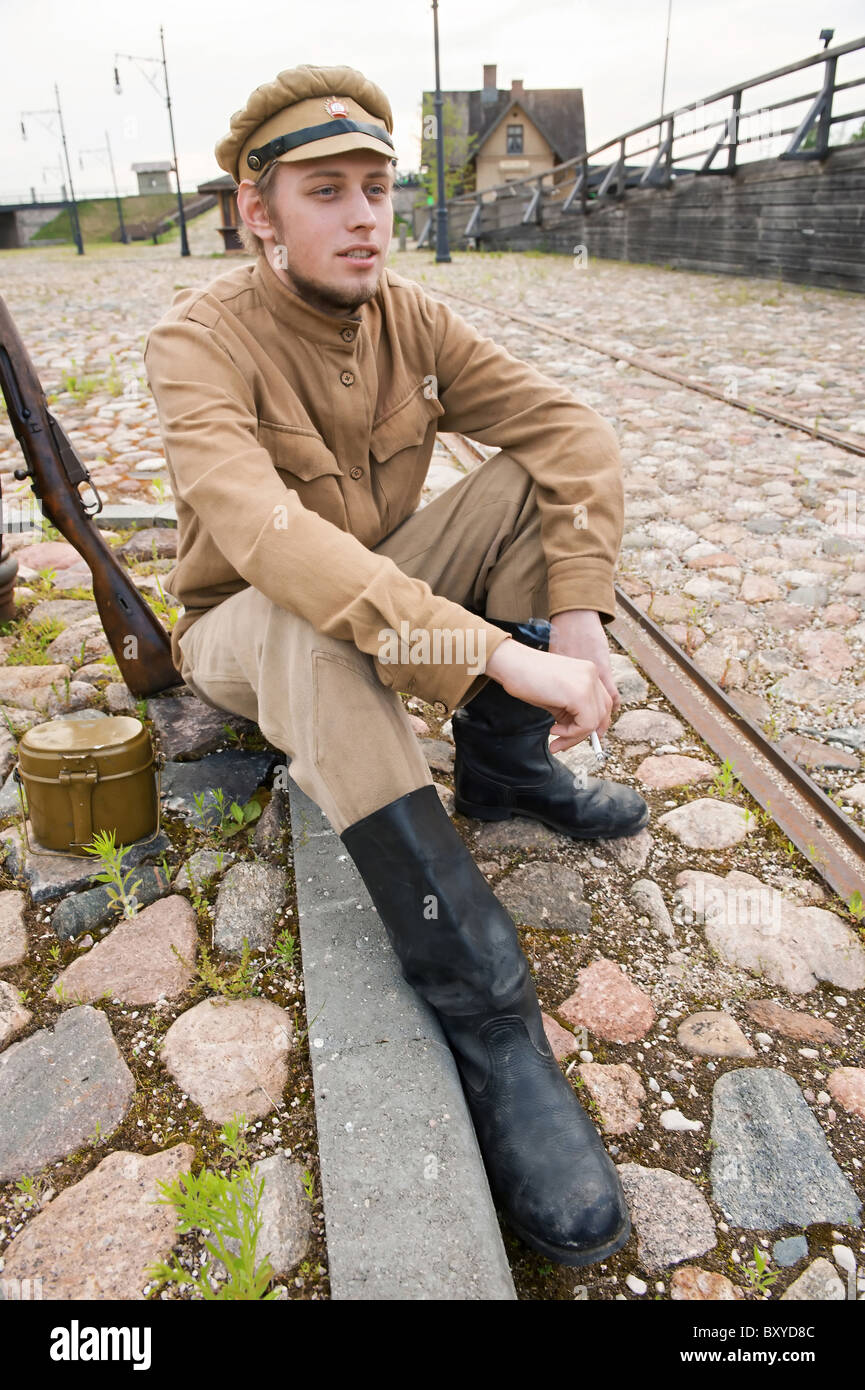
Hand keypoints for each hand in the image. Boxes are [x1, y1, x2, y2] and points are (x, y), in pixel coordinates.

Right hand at [483, 638, 612, 754]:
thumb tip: (576, 734)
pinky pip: (585, 724)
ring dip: (574, 737)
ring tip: (555, 739)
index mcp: (588, 672)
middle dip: (584, 734)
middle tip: (564, 743)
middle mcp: (592, 675)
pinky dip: (571, 734)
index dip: (595, 723)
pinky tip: (553, 731)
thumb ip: (570, 711)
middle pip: (602, 713)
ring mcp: (588, 683)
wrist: (510, 664)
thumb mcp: (555, 697)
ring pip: (594, 722)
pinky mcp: (580, 694)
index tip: (578, 736)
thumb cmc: (526, 678)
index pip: (603, 703)